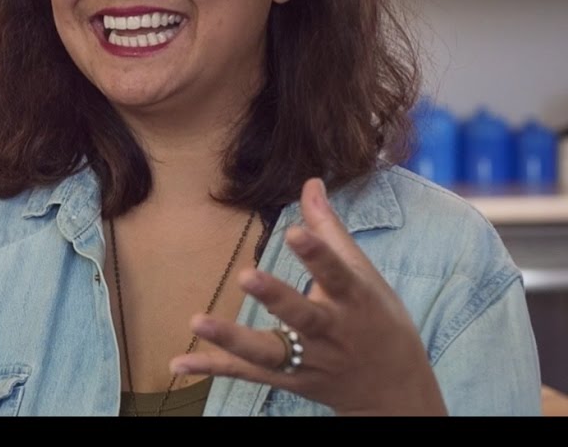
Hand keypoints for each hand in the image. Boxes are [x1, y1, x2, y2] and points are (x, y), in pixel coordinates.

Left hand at [168, 177, 446, 415]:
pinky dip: (214, 368)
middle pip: (302, 316)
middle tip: (246, 276)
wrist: (395, 390)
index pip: (336, 273)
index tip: (294, 232)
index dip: (317, 253)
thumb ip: (329, 231)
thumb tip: (311, 183)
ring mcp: (308, 361)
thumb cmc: (378, 321)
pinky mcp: (288, 380)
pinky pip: (247, 373)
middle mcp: (331, 333)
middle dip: (277, 298)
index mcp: (353, 300)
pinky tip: (179, 363)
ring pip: (269, 352)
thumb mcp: (364, 277)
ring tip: (197, 321)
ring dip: (232, 339)